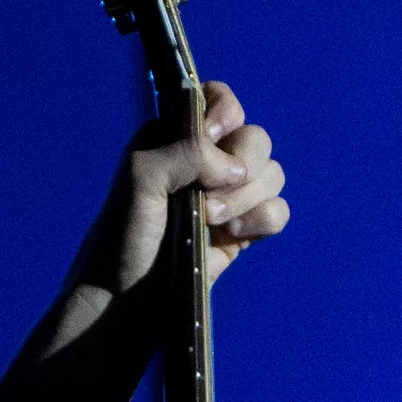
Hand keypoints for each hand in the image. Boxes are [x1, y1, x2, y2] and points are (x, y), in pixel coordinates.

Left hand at [45, 84, 287, 357]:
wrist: (127, 300)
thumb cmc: (123, 237)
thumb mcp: (141, 176)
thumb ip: (186, 150)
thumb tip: (234, 167)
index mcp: (176, 137)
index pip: (220, 101)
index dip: (226, 113)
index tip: (213, 136)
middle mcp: (205, 163)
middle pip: (256, 138)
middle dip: (241, 165)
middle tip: (207, 197)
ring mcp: (226, 198)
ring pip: (272, 174)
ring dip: (248, 197)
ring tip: (212, 222)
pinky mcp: (241, 233)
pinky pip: (277, 211)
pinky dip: (264, 220)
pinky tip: (233, 237)